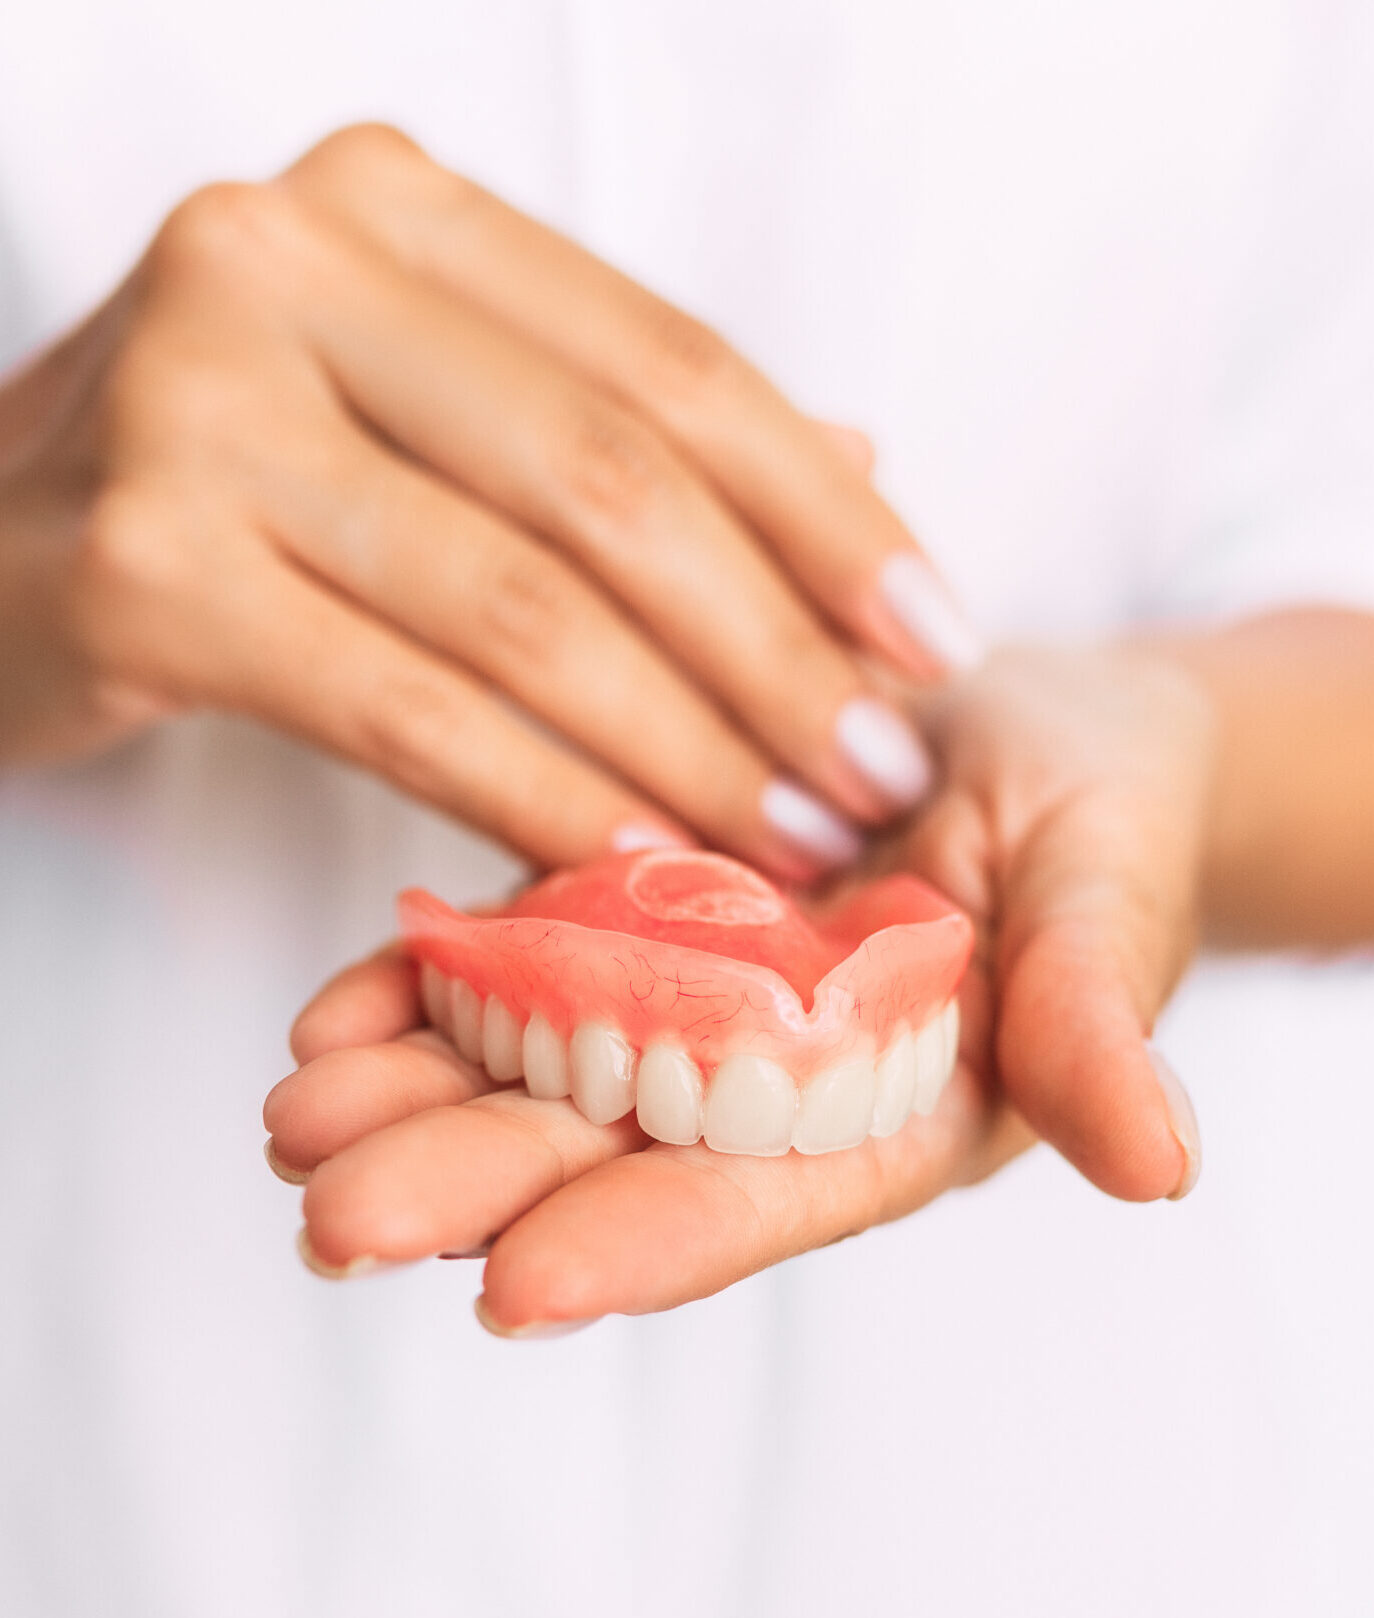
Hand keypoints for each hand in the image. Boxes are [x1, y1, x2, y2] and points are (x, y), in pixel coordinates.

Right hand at [0, 125, 974, 878]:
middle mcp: (288, 261)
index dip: (825, 516)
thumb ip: (620, 430)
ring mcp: (197, 404)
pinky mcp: (143, 568)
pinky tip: (636, 867)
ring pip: (520, 604)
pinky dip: (544, 797)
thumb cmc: (227, 483)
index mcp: (390, 206)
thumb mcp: (420, 414)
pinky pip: (408, 708)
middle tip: (878, 777)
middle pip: (612, 483)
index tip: (931, 641)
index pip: (672, 366)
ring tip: (789, 843)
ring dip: (684, 746)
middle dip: (775, 650)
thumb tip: (861, 473)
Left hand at [262, 643, 1210, 1330]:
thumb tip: (1158, 1164)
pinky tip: (341, 1012)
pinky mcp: (639, 914)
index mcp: (890, 1106)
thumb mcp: (1113, 897)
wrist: (1031, 730)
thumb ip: (1101, 1020)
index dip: (652, 1238)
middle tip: (335, 1214)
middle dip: (477, 1183)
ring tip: (298, 1120)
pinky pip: (527, 960)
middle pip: (613, 1148)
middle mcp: (769, 1077)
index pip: (764, 1191)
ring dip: (419, 1098)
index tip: (520, 1285)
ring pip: (541, 1068)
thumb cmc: (1104, 816)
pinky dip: (435, 986)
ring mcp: (690, 997)